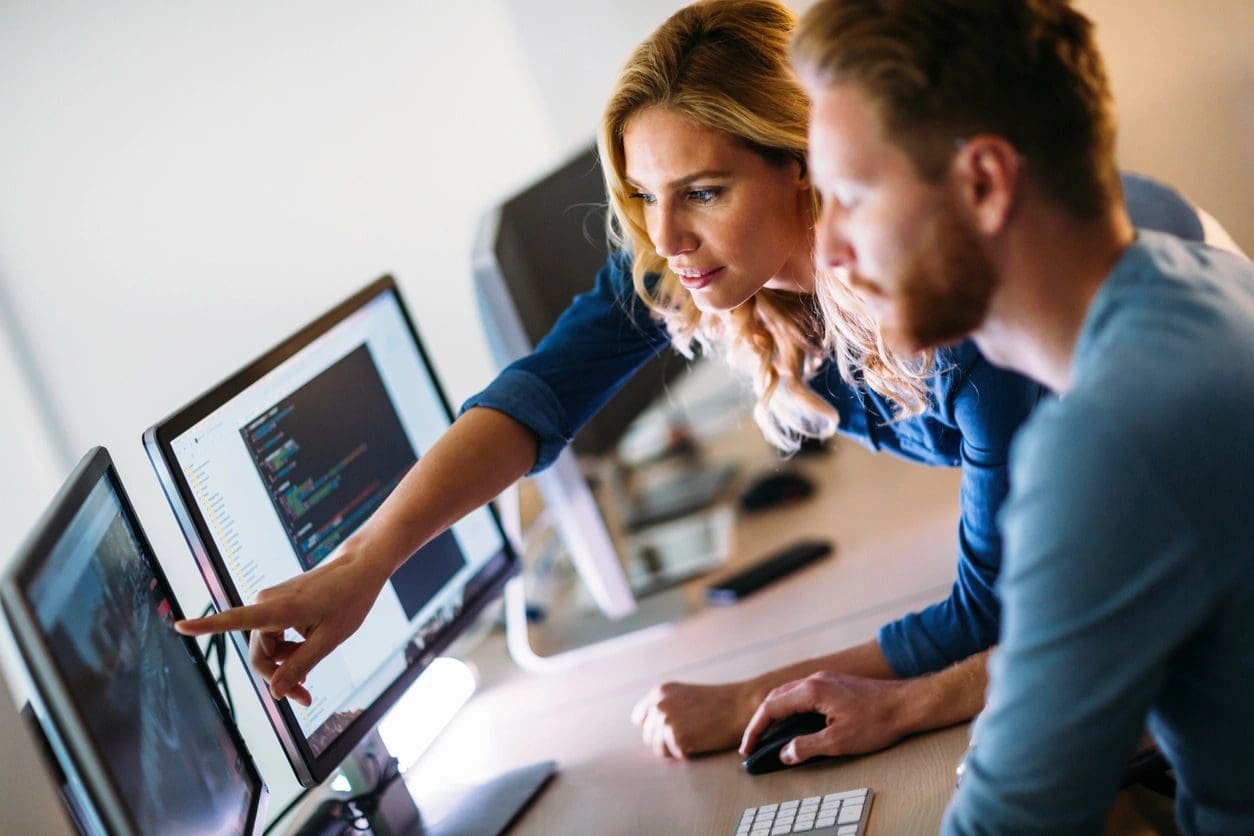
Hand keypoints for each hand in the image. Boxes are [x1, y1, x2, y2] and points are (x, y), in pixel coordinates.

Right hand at [175, 549, 387, 706]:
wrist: (360, 567)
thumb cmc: (349, 599)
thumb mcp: (330, 639)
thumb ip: (300, 665)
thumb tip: (275, 692)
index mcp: (279, 608)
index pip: (234, 619)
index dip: (206, 626)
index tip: (178, 625)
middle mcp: (267, 602)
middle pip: (259, 653)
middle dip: (278, 677)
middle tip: (305, 699)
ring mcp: (272, 602)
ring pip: (268, 647)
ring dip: (286, 665)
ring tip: (311, 677)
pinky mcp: (278, 604)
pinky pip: (275, 635)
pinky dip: (289, 650)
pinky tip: (308, 651)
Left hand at [631, 680, 757, 758]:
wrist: (740, 706)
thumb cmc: (717, 703)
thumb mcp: (684, 696)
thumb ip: (666, 706)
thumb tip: (648, 726)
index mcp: (659, 692)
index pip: (639, 718)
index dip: (654, 727)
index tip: (669, 730)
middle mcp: (658, 705)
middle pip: (648, 735)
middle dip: (664, 740)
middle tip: (688, 735)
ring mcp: (666, 721)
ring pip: (657, 748)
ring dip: (673, 749)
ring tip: (694, 739)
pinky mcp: (676, 737)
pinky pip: (673, 756)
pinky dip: (686, 754)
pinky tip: (699, 743)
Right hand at [739, 671, 911, 765]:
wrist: (907, 704)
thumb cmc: (877, 721)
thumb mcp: (839, 741)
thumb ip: (807, 747)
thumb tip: (785, 753)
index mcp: (811, 691)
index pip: (771, 707)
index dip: (755, 729)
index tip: (748, 747)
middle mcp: (815, 680)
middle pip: (776, 697)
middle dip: (761, 721)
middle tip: (753, 743)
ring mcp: (825, 679)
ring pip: (789, 694)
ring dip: (775, 713)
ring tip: (769, 734)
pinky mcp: (835, 684)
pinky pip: (802, 694)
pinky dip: (790, 708)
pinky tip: (794, 722)